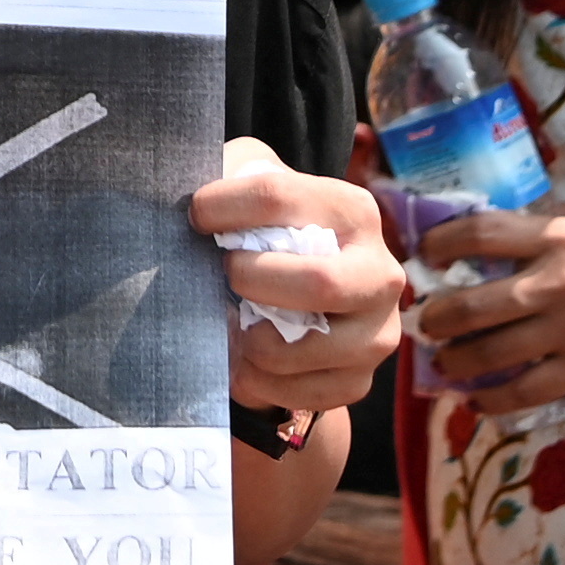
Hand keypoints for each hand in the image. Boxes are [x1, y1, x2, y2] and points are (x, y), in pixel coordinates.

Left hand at [197, 140, 407, 411]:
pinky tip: (246, 359)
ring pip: (301, 350)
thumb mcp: (256, 185)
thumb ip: (231, 171)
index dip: (222, 206)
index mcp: (353, 210)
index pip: (278, 197)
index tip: (196, 216)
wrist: (306, 296)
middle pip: (317, 283)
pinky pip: (297, 393)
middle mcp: (381, 272)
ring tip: (233, 324)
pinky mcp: (358, 381)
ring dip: (249, 341)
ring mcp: (377, 333)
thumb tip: (183, 179)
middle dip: (252, 281)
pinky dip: (257, 381)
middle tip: (225, 275)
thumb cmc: (271, 232)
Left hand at [409, 197, 564, 414]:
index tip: (427, 253)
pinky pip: (525, 392)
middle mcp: (557, 283)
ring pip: (487, 354)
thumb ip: (551, 223)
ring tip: (443, 358)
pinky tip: (477, 400)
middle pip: (469, 304)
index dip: (439, 243)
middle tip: (426, 318)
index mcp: (560, 234)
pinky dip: (492, 401)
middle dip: (435, 315)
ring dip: (452, 360)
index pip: (477, 234)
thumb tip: (498, 231)